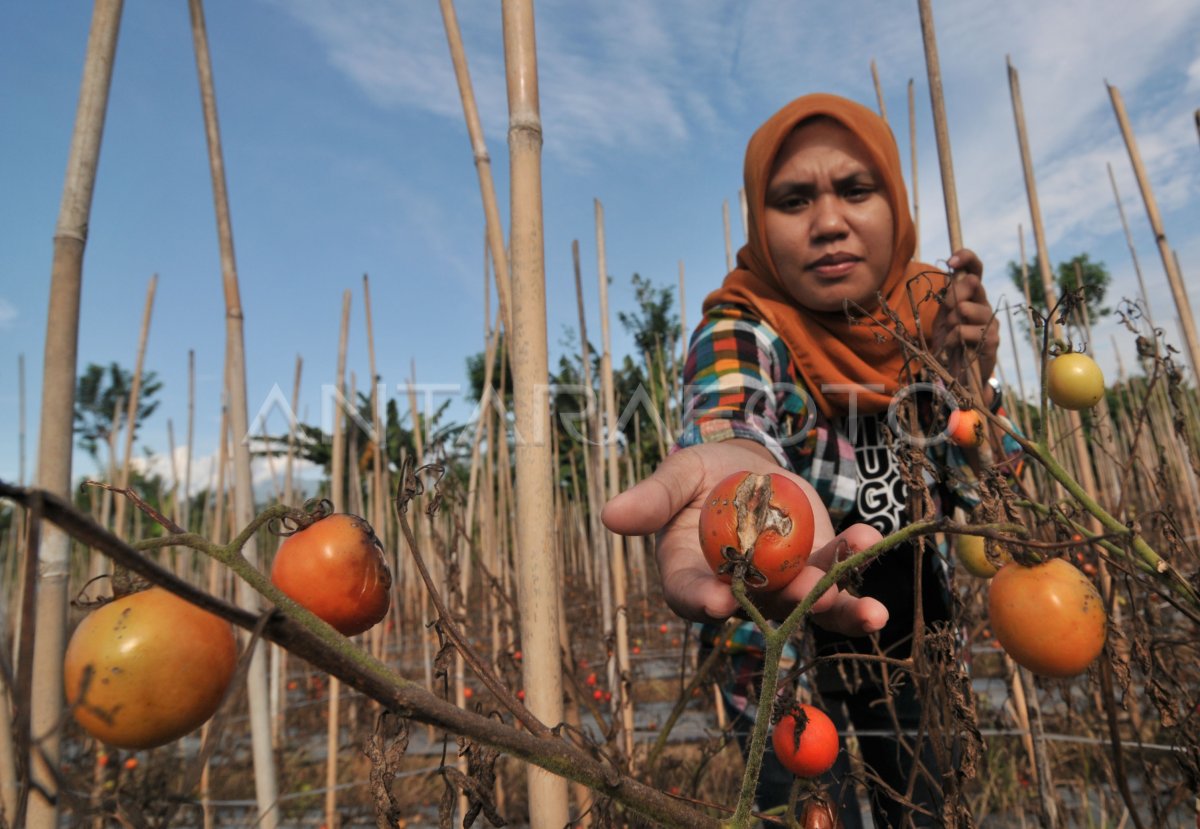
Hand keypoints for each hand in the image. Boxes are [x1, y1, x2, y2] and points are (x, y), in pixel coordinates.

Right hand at [600, 439, 888, 636]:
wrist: (746, 467)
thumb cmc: (703, 475)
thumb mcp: (678, 476)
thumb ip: (654, 498)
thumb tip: (609, 514)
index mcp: (690, 575)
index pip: (691, 595)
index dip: (703, 601)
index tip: (718, 602)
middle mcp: (738, 593)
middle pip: (759, 610)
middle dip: (790, 605)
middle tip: (813, 596)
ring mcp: (781, 586)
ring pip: (808, 603)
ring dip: (839, 603)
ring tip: (869, 606)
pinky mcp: (816, 570)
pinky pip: (839, 581)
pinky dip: (857, 572)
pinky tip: (872, 545)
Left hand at [933, 249, 999, 396]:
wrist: (959, 374)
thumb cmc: (951, 343)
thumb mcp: (944, 317)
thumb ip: (949, 297)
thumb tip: (956, 275)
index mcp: (973, 296)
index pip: (975, 269)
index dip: (967, 258)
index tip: (951, 261)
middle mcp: (985, 305)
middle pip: (971, 284)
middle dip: (951, 297)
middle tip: (947, 317)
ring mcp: (991, 322)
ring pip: (966, 308)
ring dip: (951, 321)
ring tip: (950, 334)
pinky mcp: (992, 340)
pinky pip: (964, 330)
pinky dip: (952, 338)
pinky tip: (953, 346)